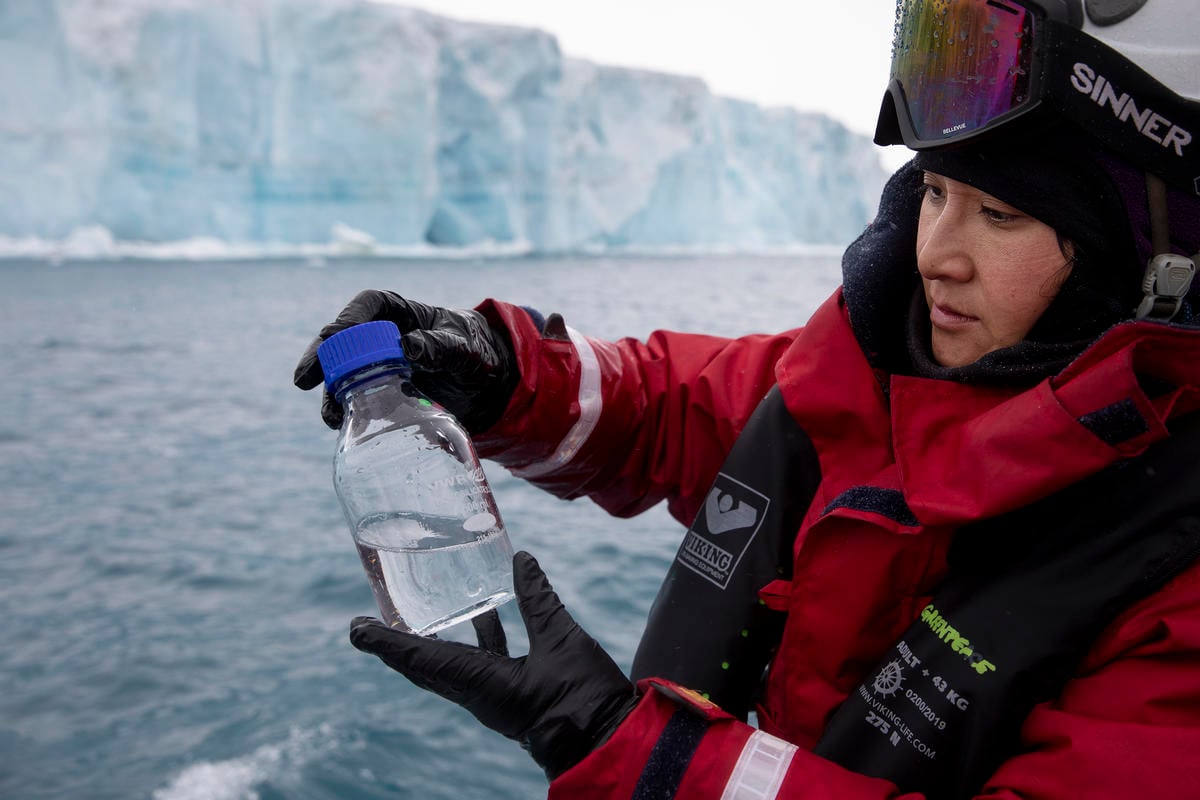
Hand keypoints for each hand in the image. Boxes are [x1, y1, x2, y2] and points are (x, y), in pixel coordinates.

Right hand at [293, 289, 517, 431]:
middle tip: (305, 381)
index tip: (333, 338)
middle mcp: (382, 336)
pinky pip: (356, 399)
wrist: (489, 384)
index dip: (347, 320)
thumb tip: (408, 348)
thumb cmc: (478, 353)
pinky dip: (347, 411)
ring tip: (332, 417)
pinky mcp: (381, 393)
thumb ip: (442, 346)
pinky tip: (344, 426)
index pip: (367, 306)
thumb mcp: (466, 348)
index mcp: (400, 313)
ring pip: (343, 374)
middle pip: (342, 341)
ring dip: (332, 393)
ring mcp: (378, 366)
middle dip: (320, 359)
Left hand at [349, 552, 639, 779]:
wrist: (605, 739)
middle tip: (367, 624)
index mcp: (479, 683)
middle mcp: (476, 692)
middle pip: (423, 665)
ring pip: (450, 663)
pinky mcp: (511, 692)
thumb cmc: (581, 697)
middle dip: (395, 644)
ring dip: (431, 639)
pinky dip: (476, 636)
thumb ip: (539, 599)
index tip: (355, 629)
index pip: (420, 658)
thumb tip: (520, 559)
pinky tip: (487, 610)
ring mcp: (492, 694)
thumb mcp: (561, 640)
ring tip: (417, 610)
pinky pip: (481, 661)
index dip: (386, 641)